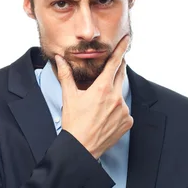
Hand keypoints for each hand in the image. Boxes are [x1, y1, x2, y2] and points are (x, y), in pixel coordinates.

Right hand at [55, 35, 132, 158]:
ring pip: (120, 95)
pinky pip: (124, 111)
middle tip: (111, 69)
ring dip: (112, 96)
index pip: (115, 63)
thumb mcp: (69, 97)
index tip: (127, 39)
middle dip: (117, 70)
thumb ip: (66, 75)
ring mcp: (124, 110)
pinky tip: (105, 118)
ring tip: (98, 108)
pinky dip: (116, 111)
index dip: (121, 49)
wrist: (81, 148)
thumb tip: (59, 59)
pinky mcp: (128, 121)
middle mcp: (117, 97)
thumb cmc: (74, 123)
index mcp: (102, 88)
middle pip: (121, 76)